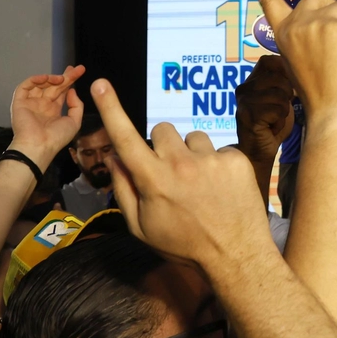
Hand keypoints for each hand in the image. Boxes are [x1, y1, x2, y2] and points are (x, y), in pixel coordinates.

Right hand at [9, 66, 85, 165]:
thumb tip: (72, 91)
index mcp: (53, 110)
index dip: (69, 80)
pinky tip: (45, 79)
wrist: (39, 145)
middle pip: (52, 86)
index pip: (61, 91)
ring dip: (50, 78)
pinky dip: (34, 80)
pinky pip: (24, 87)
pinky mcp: (19, 102)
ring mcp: (30, 103)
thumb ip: (76, 105)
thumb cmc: (57, 137)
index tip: (78, 70)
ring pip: (39, 85)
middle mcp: (42, 105)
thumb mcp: (74, 121)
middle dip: (64, 76)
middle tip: (74, 68)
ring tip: (60, 79)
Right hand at [94, 79, 271, 268]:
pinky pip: (218, 149)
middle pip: (162, 131)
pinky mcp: (236, 158)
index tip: (100, 83)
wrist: (235, 254)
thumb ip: (124, 189)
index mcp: (153, 180)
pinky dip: (216, 164)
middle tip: (171, 172)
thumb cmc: (183, 244)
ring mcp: (211, 159)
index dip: (111, 109)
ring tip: (200, 185)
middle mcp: (181, 164)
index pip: (126, 139)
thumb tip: (114, 157)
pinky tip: (221, 188)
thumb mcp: (142, 227)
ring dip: (191, 155)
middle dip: (162, 146)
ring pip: (192, 138)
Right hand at [235, 56, 296, 159]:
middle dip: (287, 95)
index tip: (289, 87)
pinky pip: (278, 110)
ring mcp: (244, 102)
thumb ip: (284, 81)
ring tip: (275, 120)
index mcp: (250, 81)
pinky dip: (280, 121)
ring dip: (284, 111)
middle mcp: (244, 88)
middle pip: (279, 78)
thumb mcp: (280, 97)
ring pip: (280, 95)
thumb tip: (301, 65)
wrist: (260, 151)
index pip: (269, 61)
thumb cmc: (273, 123)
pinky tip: (271, 128)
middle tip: (279, 111)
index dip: (284, 70)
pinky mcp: (248, 116)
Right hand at [246, 0, 336, 118]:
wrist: (332, 110)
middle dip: (332, 11)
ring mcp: (316, 22)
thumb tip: (322, 17)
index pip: (270, 1)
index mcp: (282, 34)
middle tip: (334, 42)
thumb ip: (305, 35)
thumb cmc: (320, 90)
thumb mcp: (299, 58)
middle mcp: (296, 24)